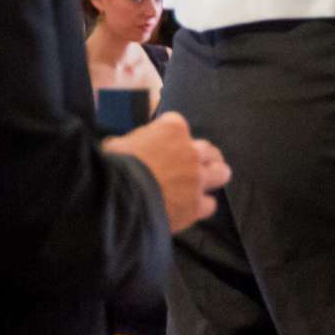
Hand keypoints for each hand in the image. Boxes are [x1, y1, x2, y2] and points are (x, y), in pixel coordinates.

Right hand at [108, 111, 230, 233]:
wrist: (121, 199)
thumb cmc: (114, 166)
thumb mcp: (116, 144)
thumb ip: (130, 143)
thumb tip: (119, 147)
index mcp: (172, 128)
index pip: (177, 125)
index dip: (170, 137)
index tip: (162, 146)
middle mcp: (191, 150)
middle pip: (208, 150)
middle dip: (202, 157)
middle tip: (192, 165)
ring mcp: (197, 178)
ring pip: (221, 173)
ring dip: (213, 177)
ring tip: (203, 184)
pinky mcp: (197, 205)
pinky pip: (210, 204)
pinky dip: (202, 206)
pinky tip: (192, 209)